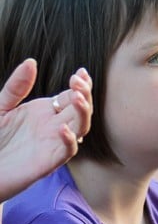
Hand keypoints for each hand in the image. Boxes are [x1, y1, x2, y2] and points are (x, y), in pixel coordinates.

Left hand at [0, 59, 91, 201]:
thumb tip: (31, 61)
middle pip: (80, 109)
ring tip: (78, 98)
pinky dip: (69, 140)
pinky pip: (67, 151)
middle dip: (84, 94)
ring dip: (83, 114)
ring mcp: (53, 144)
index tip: (80, 72)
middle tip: (78, 82)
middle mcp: (54, 127)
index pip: (72, 95)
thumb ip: (16, 86)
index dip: (80, 84)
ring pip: (80, 128)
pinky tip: (63, 129)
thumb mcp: (1, 106)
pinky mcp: (48, 162)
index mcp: (45, 112)